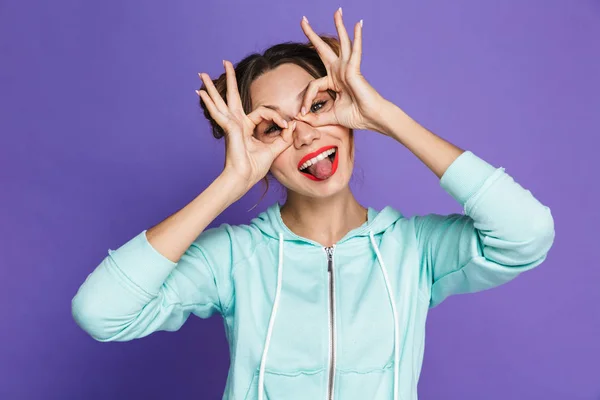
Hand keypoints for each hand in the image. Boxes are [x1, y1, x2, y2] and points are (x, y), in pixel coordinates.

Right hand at [197, 61, 295, 190]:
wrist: (243, 179)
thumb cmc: (254, 168)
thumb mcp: (274, 150)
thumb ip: (283, 138)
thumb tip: (293, 127)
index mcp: (246, 127)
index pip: (264, 112)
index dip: (278, 118)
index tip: (286, 126)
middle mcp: (236, 123)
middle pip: (231, 97)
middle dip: (229, 79)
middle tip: (225, 62)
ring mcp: (231, 125)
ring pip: (221, 101)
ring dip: (212, 86)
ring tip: (202, 73)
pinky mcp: (229, 129)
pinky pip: (220, 113)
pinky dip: (209, 103)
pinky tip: (200, 93)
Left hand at [295, 9, 387, 131]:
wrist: (370, 118)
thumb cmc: (355, 116)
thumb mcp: (330, 117)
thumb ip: (315, 117)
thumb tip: (299, 118)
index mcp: (333, 81)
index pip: (313, 85)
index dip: (307, 99)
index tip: (303, 113)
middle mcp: (340, 71)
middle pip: (323, 49)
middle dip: (312, 35)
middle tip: (303, 20)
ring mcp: (348, 68)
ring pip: (342, 43)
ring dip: (339, 26)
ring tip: (337, 11)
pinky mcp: (355, 69)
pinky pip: (355, 50)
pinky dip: (357, 37)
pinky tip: (358, 24)